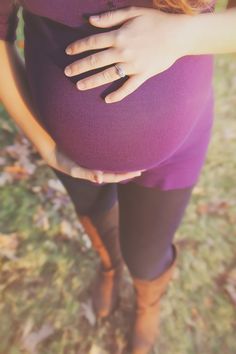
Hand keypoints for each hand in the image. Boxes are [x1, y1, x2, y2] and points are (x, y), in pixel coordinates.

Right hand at [39, 140, 143, 183]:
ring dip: (123, 159)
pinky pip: (106, 151)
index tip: (139, 171)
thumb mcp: (73, 169)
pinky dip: (115, 150)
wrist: (51, 149)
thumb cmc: (62, 160)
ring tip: (135, 155)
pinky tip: (121, 145)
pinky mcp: (92, 148)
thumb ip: (86, 173)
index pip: (114, 175)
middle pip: (116, 169)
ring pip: (112, 160)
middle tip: (144, 164)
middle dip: (128, 168)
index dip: (126, 174)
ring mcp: (95, 157)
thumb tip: (100, 179)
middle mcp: (97, 166)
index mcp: (95, 172)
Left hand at [64, 6, 189, 102]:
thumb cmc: (155, 20)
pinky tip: (107, 100)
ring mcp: (132, 65)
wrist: (178, 34)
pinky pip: (128, 87)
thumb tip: (89, 20)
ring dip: (92, 81)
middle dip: (79, 67)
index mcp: (119, 35)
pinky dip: (118, 94)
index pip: (92, 42)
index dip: (78, 46)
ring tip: (79, 86)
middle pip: (95, 60)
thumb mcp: (132, 11)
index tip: (67, 52)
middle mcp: (123, 51)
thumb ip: (110, 17)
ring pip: (107, 75)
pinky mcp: (143, 75)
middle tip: (66, 73)